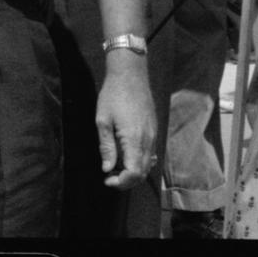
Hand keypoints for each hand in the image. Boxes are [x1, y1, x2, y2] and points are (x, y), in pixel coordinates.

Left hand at [95, 53, 159, 188]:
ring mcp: (153, 134)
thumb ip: (106, 147)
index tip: (107, 179)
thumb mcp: (103, 121)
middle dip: (127, 181)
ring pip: (148, 164)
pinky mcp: (154, 129)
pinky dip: (140, 161)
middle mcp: (148, 139)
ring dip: (134, 172)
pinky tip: (127, 156)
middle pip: (143, 172)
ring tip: (117, 167)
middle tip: (110, 177)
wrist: (131, 74)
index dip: (121, 182)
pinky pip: (151, 153)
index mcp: (134, 138)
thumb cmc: (113, 95)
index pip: (134, 173)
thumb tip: (107, 169)